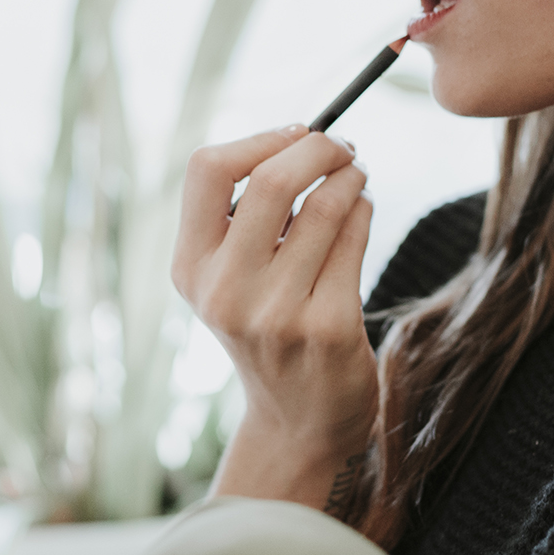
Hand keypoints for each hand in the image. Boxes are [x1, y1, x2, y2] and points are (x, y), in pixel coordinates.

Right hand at [172, 125, 377, 509]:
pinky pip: (355, 238)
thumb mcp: (231, 278)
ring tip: (355, 175)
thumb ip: (245, 215)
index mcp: (190, 268)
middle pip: (271, 180)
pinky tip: (361, 211)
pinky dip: (363, 209)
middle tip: (341, 145)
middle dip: (319, 147)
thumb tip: (301, 135)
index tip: (295, 134)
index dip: (258, 139)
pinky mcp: (329, 328)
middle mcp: (225, 292)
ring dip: (350, 176)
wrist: (298, 420)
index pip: (206, 169)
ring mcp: (277, 314)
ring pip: (324, 206)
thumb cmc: (269, 325)